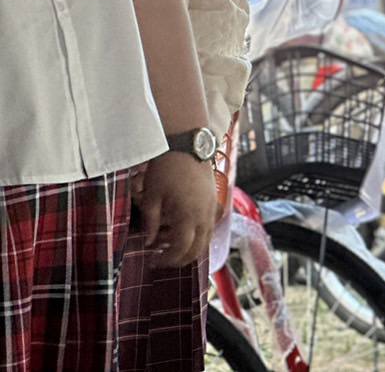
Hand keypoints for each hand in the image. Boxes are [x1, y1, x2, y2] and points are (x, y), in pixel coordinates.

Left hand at [134, 152, 215, 267]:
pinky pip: (210, 226)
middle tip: (163, 260)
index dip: (167, 259)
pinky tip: (185, 232)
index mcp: (187, 216)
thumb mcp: (151, 196)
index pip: (180, 249)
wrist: (188, 145)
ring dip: (191, 248)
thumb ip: (150, 223)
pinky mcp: (214, 201)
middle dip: (180, 260)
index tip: (153, 261)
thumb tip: (149, 242)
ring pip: (207, 239)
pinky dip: (199, 235)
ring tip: (171, 247)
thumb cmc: (167, 168)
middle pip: (198, 249)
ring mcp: (212, 208)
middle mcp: (204, 215)